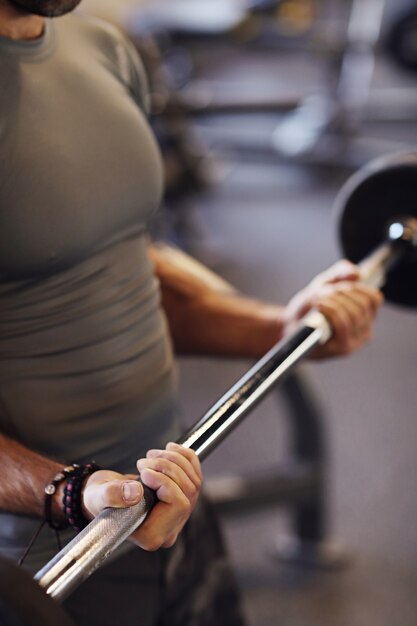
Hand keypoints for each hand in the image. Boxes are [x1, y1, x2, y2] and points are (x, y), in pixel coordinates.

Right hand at [82, 442, 201, 550]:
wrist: (103, 494)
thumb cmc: (99, 499)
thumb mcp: (99, 496)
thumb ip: (113, 495)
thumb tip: (134, 492)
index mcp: (152, 535)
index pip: (178, 505)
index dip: (165, 482)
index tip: (144, 472)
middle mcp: (169, 528)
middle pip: (188, 491)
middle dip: (168, 468)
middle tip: (144, 461)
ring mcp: (178, 515)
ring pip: (194, 481)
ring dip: (175, 460)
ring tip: (151, 455)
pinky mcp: (181, 499)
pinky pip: (195, 475)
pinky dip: (186, 458)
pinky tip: (170, 449)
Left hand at [283, 259, 383, 357]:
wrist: (290, 327)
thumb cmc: (309, 308)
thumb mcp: (324, 284)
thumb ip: (340, 273)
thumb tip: (357, 273)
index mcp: (366, 316)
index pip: (374, 298)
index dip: (358, 287)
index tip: (338, 285)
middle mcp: (365, 330)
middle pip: (363, 304)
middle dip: (342, 291)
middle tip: (324, 291)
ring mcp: (356, 341)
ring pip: (353, 313)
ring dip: (333, 300)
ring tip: (318, 298)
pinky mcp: (344, 348)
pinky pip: (343, 324)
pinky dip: (331, 310)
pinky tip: (320, 305)